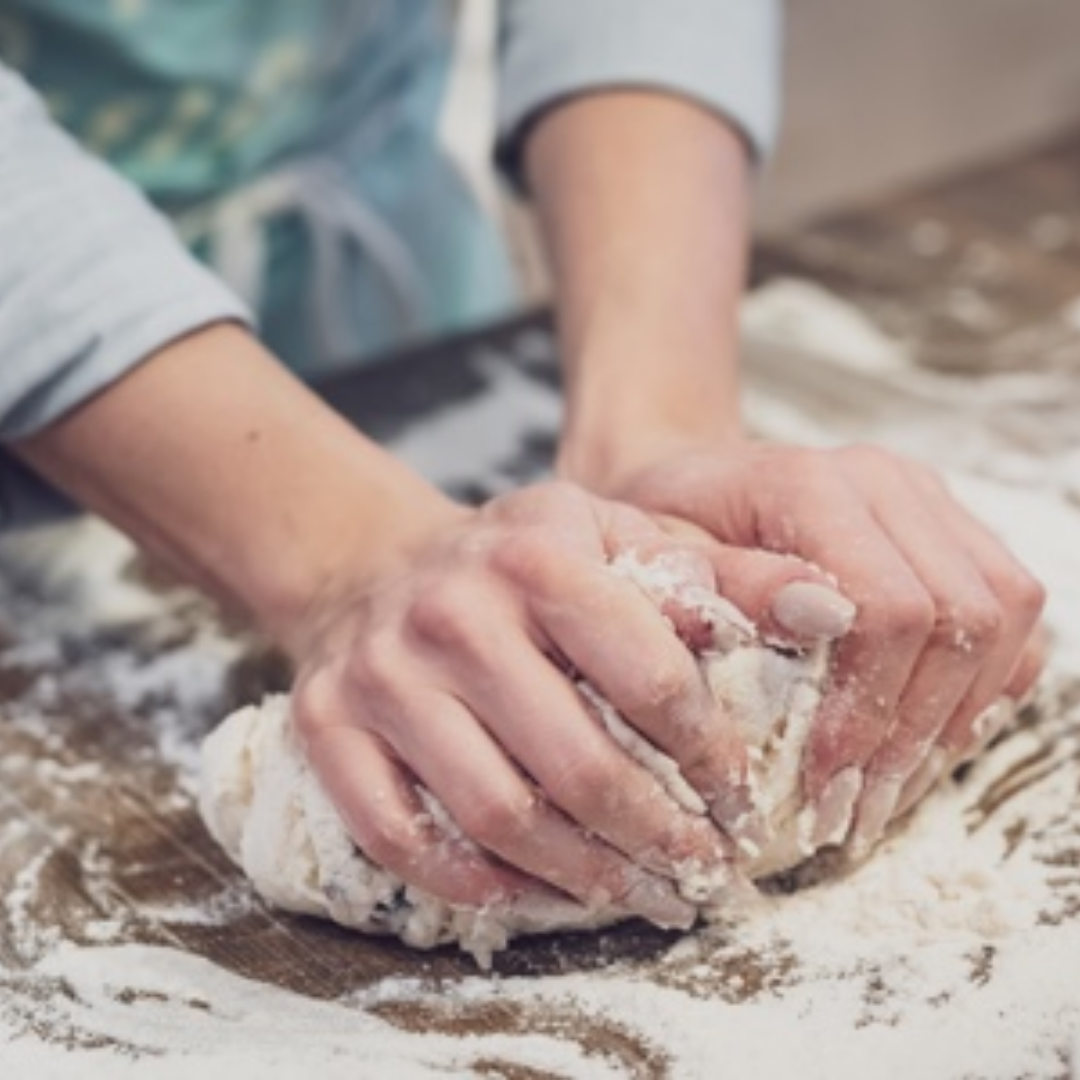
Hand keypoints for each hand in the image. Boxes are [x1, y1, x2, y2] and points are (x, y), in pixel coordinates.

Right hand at [289, 481, 750, 924]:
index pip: (650, 677)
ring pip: (497, 814)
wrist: (381, 565)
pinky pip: (403, 838)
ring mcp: (383, 673)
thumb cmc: (522, 562)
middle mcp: (452, 610)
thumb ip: (725, 574)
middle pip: (577, 764)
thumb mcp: (620, 539)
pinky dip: (478, 884)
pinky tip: (535, 891)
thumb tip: (832, 610)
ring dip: (582, 876)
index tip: (742, 800)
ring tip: (639, 893)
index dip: (711, 757)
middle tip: (703, 872)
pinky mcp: (329, 725)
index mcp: (538, 553)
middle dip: (658, 838)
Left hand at [590, 440, 1046, 854]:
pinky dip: (987, 680)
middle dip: (918, 729)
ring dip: (961, 713)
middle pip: (963, 615)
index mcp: (811, 484)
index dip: (869, 707)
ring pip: (1006, 610)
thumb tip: (818, 618)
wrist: (690, 482)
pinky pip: (1012, 607)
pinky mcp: (949, 526)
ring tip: (894, 785)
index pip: (891, 606)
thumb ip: (729, 585)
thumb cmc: (663, 531)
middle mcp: (885, 481)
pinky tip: (928, 736)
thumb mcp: (659, 560)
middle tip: (860, 807)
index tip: (825, 779)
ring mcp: (927, 499)